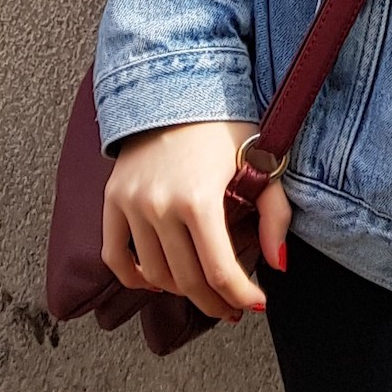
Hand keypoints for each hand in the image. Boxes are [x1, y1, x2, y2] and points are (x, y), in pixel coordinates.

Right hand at [101, 119, 291, 321]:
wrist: (176, 85)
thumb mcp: (259, 162)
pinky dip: (134, 277)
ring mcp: (131, 204)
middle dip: (214, 301)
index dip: (240, 295)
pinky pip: (115, 255)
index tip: (254, 304)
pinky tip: (157, 281)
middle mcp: (159, 206)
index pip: (219, 270)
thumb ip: (274, 214)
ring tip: (202, 289)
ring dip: (181, 291)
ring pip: (155, 274)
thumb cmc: (224, 123)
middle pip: (187, 280)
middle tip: (231, 307)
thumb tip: (278, 265)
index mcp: (199, 199)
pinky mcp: (112, 199)